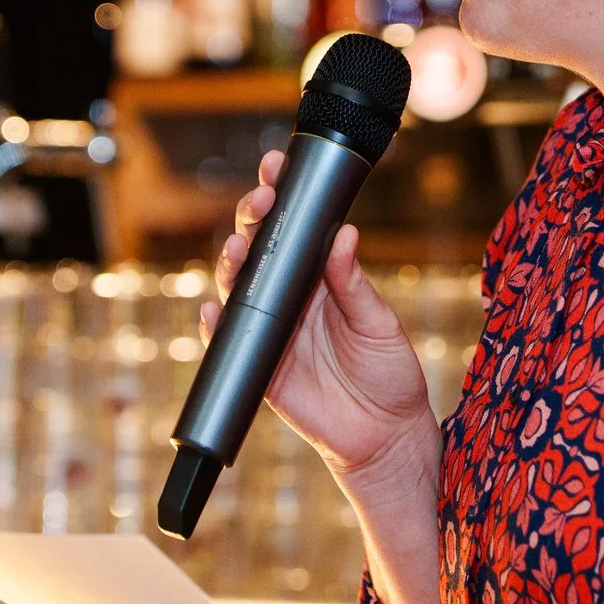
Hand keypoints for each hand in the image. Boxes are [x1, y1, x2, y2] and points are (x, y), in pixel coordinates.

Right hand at [208, 150, 433, 484]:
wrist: (385, 436)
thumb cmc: (389, 374)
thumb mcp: (379, 323)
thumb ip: (354, 284)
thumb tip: (344, 235)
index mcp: (320, 279)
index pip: (293, 229)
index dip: (281, 197)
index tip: (277, 168)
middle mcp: (289, 299)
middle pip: (257, 250)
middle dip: (251, 220)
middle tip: (260, 202)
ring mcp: (270, 331)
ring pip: (238, 289)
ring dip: (231, 265)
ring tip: (237, 249)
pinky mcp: (259, 367)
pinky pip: (229, 341)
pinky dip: (217, 325)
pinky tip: (214, 308)